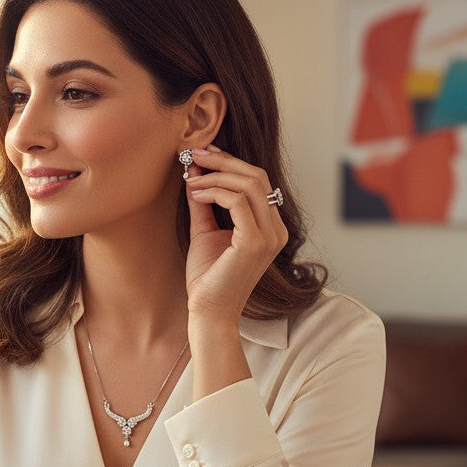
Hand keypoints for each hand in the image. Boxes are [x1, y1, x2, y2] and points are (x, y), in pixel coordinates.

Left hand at [182, 145, 288, 326]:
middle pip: (257, 177)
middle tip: (194, 154)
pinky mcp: (255, 242)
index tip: (204, 154)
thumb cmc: (208, 278)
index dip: (231, 163)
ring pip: (249, 185)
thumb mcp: (205, 231)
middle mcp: (277, 230)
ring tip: (190, 178)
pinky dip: (215, 192)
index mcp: (271, 227)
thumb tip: (195, 171)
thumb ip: (205, 202)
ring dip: (216, 176)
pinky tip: (196, 194)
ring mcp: (270, 236)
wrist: (208, 312)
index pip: (258, 182)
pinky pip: (238, 202)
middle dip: (223, 161)